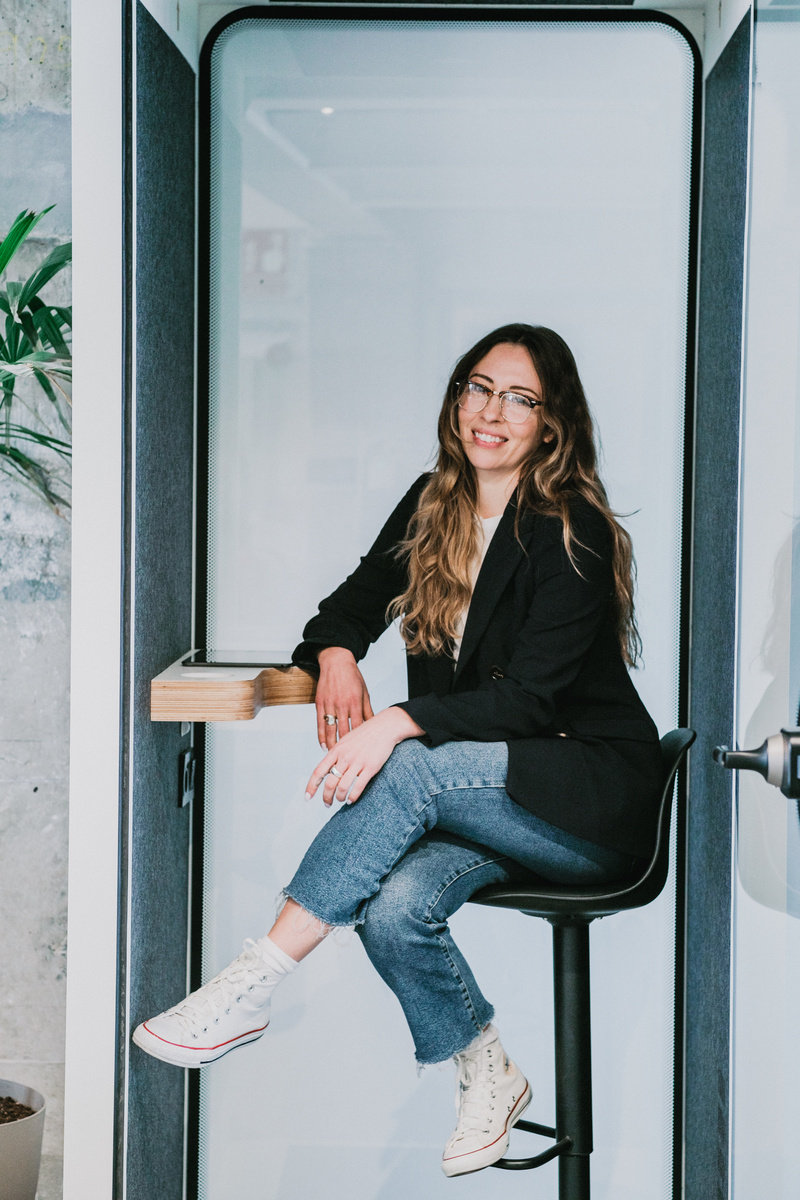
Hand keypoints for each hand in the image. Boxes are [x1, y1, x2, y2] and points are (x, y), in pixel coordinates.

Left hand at [305, 707, 424, 806]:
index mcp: (336, 750)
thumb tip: (328, 770)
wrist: (384, 727)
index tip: (307, 797)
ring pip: (343, 787)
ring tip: (341, 800)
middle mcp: (345, 757)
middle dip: (326, 796)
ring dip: (340, 797)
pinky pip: (358, 787)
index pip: (319, 771)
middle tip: (327, 804)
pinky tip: (351, 800)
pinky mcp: (370, 767)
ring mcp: (358, 762)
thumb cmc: (365, 735)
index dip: (311, 786)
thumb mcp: (346, 741)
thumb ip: (336, 754)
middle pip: (330, 782)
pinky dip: (353, 797)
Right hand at [315, 646, 373, 749]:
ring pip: (330, 730)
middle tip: (349, 761)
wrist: (336, 661)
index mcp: (355, 702)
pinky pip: (319, 723)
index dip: (360, 742)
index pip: (358, 727)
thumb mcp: (364, 693)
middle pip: (344, 732)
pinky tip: (324, 746)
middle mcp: (342, 705)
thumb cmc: (353, 677)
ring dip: (332, 745)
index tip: (363, 754)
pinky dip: (321, 736)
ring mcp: (329, 704)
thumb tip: (374, 726)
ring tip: (335, 758)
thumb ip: (368, 711)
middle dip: (346, 748)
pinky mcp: (319, 703)